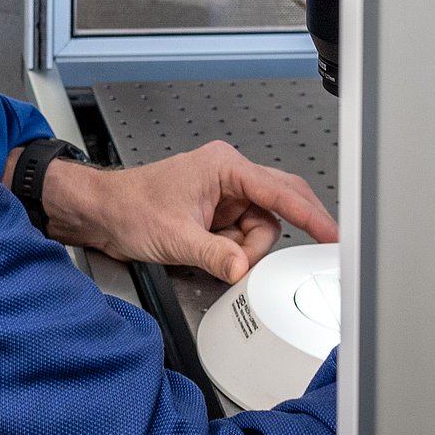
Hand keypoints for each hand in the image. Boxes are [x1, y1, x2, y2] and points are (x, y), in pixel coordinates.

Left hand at [36, 140, 338, 282]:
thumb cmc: (129, 207)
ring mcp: (224, 195)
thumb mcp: (174, 237)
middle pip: (277, 205)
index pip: (279, 190)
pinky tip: (215, 255)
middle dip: (270, 237)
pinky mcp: (218, 213)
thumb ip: (214, 254)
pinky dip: (237, 251)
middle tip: (273, 257)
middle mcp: (228, 176)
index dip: (309, 214)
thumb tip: (242, 268)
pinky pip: (244, 235)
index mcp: (223, 166)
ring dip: (247, 249)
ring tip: (213, 255)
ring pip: (262, 226)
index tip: (332, 233)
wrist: (102, 213)